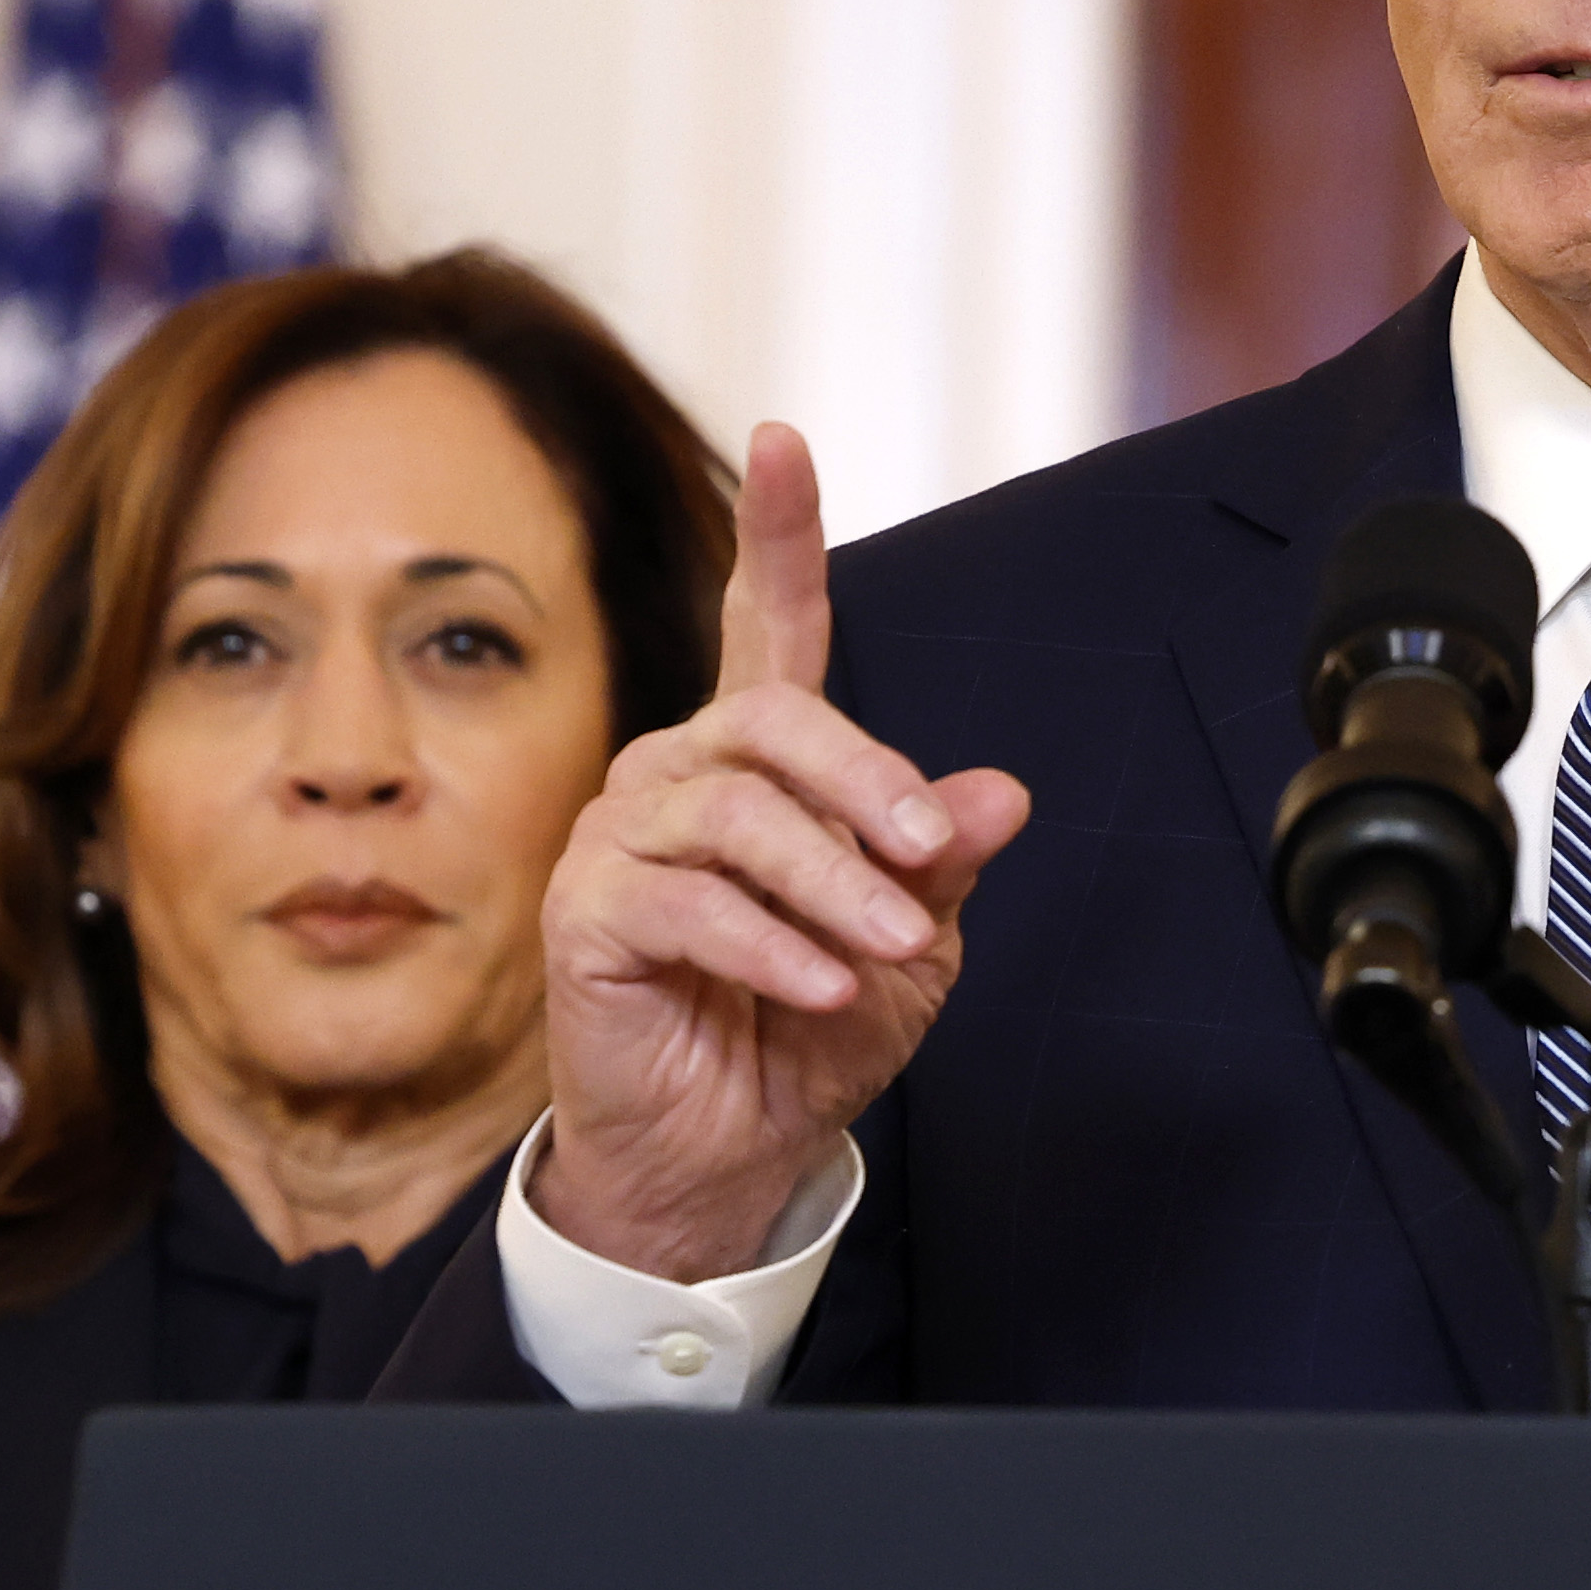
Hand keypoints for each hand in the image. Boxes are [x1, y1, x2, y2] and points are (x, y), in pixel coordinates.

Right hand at [535, 424, 1028, 1280]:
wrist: (734, 1150)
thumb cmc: (815, 1029)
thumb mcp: (910, 943)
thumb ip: (940, 862)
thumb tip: (1004, 793)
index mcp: (761, 760)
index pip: (771, 625)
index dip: (777, 534)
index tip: (785, 439)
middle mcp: (680, 773)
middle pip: (770, 720)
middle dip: (866, 781)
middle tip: (931, 852)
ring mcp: (622, 837)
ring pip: (736, 817)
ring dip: (832, 884)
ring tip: (892, 950)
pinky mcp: (586, 913)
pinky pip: (686, 904)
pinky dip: (771, 946)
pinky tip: (825, 988)